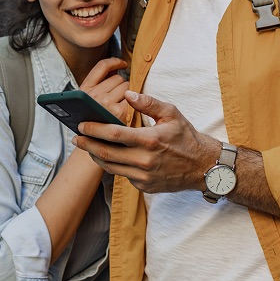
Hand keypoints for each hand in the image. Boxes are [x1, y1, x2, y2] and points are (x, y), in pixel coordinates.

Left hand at [74, 90, 220, 193]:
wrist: (203, 166)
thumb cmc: (186, 137)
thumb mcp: (172, 114)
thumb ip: (148, 103)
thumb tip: (128, 94)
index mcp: (150, 140)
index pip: (114, 135)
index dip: (94, 130)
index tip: (81, 125)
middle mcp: (145, 161)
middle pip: (107, 154)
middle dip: (87, 145)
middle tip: (76, 138)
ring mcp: (144, 176)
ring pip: (111, 167)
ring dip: (96, 156)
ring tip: (86, 146)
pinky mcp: (145, 186)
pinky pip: (122, 174)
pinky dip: (112, 165)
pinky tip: (107, 156)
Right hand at [78, 58, 129, 121]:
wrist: (93, 144)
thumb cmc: (91, 121)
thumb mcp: (86, 102)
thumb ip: (96, 87)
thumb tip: (114, 70)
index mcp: (84, 89)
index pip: (102, 66)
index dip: (114, 62)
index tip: (122, 63)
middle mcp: (94, 95)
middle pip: (118, 78)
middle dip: (121, 85)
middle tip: (118, 96)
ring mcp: (106, 104)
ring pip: (127, 88)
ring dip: (127, 94)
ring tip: (120, 104)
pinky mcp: (119, 113)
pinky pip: (132, 100)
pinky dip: (131, 105)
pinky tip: (125, 112)